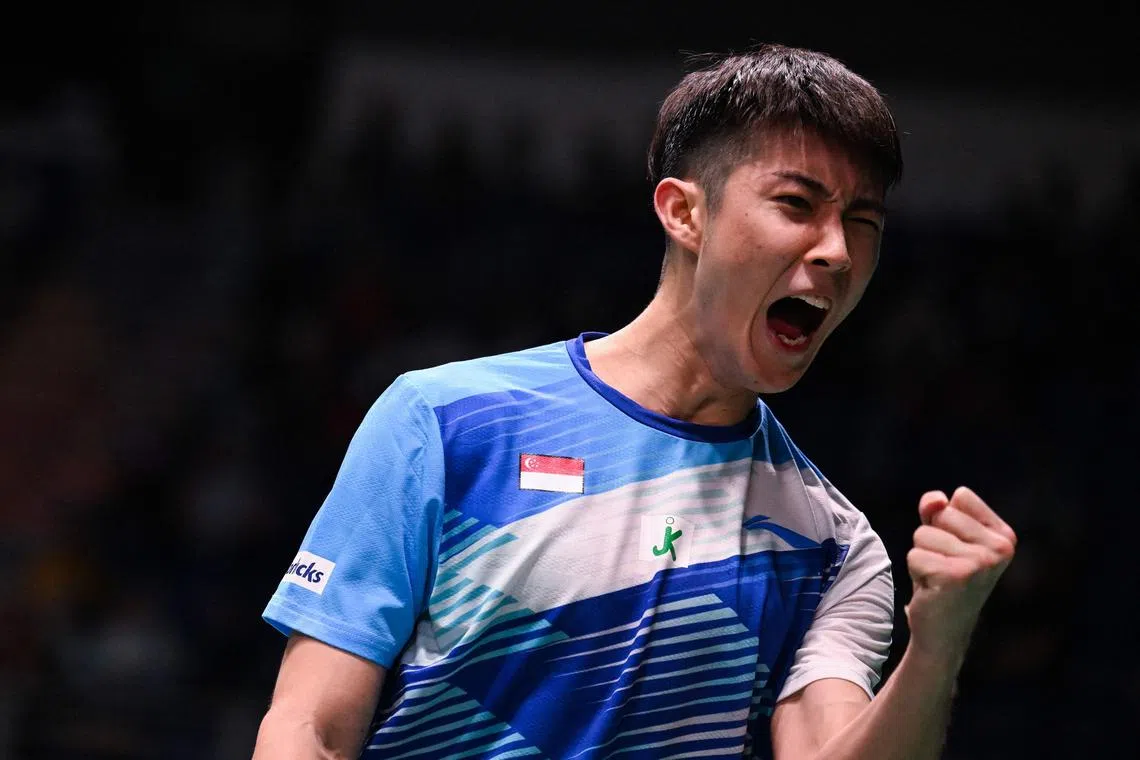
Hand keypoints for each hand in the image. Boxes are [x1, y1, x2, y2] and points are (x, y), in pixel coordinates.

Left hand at [904, 486, 1016, 667]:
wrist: (944, 631)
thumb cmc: (944, 579)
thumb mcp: (943, 537)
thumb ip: (937, 510)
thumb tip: (935, 499)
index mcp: (1004, 536)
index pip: (961, 497)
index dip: (946, 520)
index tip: (955, 549)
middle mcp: (999, 549)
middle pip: (941, 513)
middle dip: (931, 538)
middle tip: (945, 567)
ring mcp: (980, 563)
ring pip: (923, 534)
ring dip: (922, 556)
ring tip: (938, 578)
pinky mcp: (956, 576)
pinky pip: (914, 555)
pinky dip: (916, 572)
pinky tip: (933, 588)